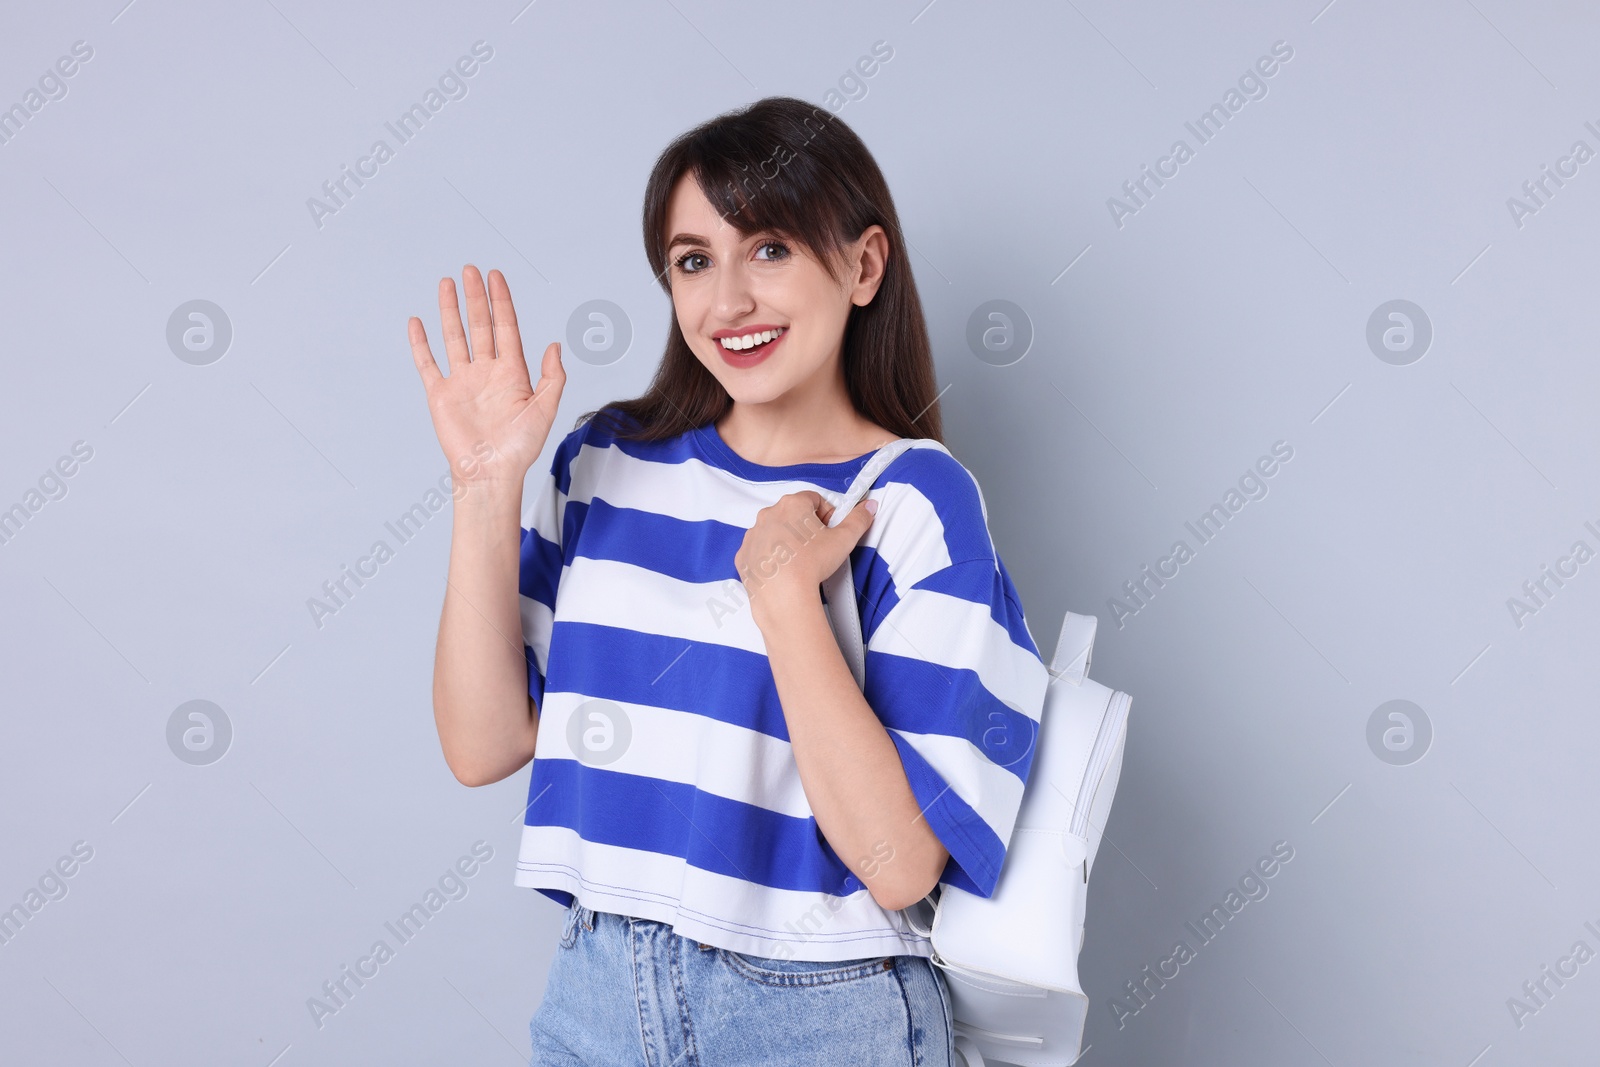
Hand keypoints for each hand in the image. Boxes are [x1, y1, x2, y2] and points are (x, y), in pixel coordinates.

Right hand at [407, 265, 564, 488]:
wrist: (491, 473)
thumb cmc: (520, 448)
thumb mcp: (545, 410)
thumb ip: (551, 378)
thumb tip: (554, 345)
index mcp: (512, 372)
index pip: (505, 327)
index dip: (501, 301)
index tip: (495, 276)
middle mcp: (486, 372)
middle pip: (479, 325)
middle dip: (475, 297)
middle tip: (470, 269)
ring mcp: (462, 381)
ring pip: (454, 337)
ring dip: (450, 310)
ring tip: (446, 283)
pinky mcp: (440, 394)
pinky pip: (428, 363)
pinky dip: (421, 344)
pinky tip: (417, 322)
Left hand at [735, 492, 878, 621]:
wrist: (783, 594)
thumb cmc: (811, 564)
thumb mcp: (844, 539)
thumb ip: (858, 519)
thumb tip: (868, 507)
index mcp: (792, 504)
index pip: (813, 499)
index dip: (826, 514)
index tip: (831, 530)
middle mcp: (768, 514)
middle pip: (792, 514)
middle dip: (806, 527)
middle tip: (818, 547)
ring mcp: (753, 535)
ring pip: (774, 532)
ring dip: (787, 541)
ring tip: (801, 562)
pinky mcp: (744, 555)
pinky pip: (759, 551)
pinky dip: (770, 557)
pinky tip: (783, 570)